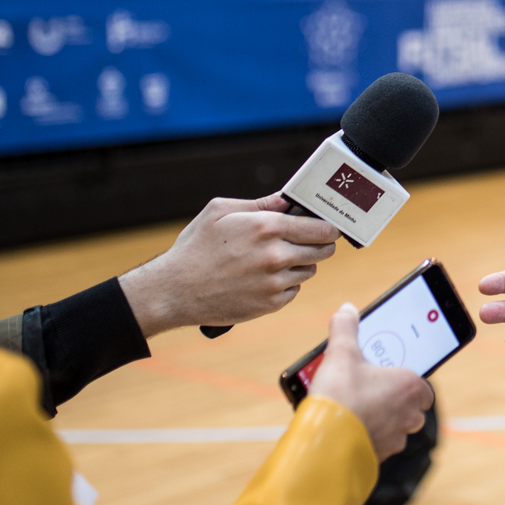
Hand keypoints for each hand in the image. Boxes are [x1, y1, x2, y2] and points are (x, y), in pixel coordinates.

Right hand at [118, 192, 338, 337]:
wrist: (175, 290)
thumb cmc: (196, 247)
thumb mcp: (221, 211)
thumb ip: (261, 204)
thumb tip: (288, 200)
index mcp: (266, 227)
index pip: (321, 228)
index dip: (328, 226)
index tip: (328, 226)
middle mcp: (275, 255)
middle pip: (323, 250)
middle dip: (320, 244)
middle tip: (309, 241)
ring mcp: (274, 283)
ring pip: (309, 270)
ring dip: (302, 264)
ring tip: (278, 259)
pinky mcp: (270, 304)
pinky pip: (294, 291)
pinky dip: (286, 284)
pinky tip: (266, 278)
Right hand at [309, 303, 433, 459]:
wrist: (325, 442)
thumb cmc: (341, 396)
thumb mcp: (341, 353)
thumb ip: (346, 328)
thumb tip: (347, 310)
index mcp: (410, 387)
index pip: (422, 386)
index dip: (407, 381)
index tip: (389, 375)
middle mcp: (409, 415)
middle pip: (409, 406)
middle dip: (393, 399)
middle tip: (370, 388)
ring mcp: (396, 439)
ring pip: (395, 427)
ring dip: (381, 418)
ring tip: (356, 407)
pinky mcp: (380, 457)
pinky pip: (379, 443)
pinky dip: (368, 435)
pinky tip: (348, 427)